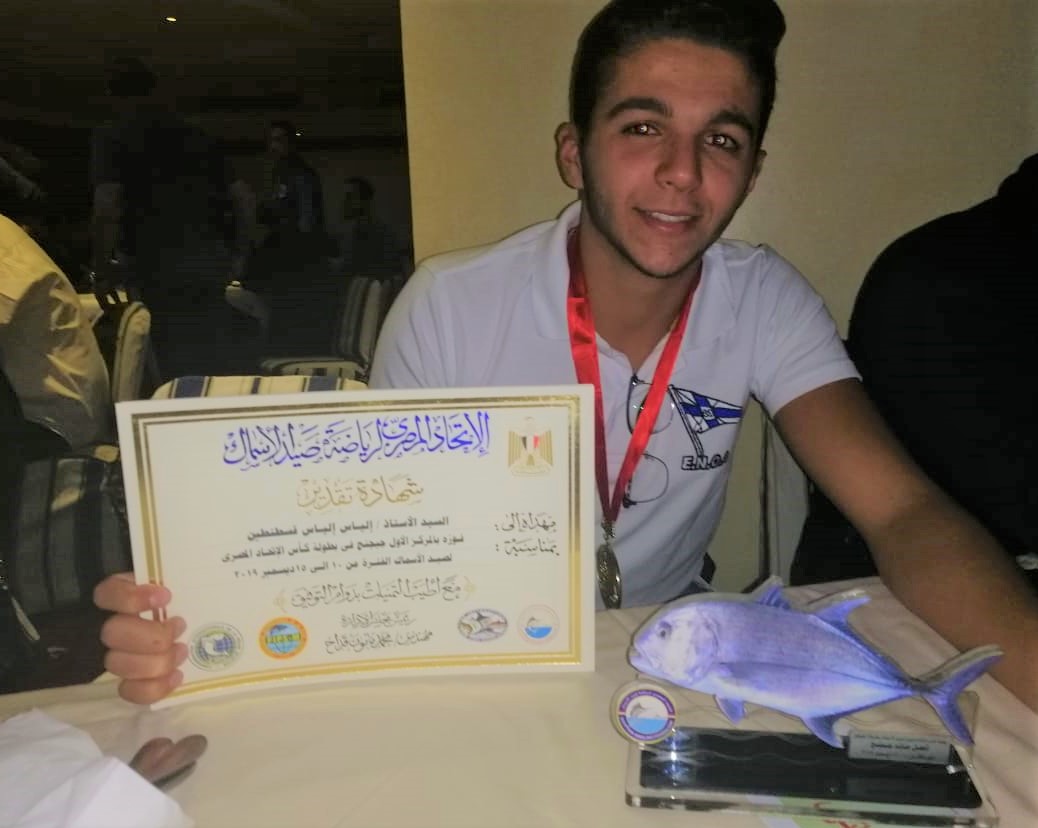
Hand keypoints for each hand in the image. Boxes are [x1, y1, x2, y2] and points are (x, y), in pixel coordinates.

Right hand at [94, 573, 187, 703]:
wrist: (197, 625)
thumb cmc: (190, 598)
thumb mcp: (186, 583)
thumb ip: (181, 580)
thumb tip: (193, 580)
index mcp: (125, 594)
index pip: (107, 593)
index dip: (131, 597)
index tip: (166, 596)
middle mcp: (116, 623)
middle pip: (112, 633)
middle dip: (151, 636)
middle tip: (180, 627)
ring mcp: (119, 653)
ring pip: (118, 663)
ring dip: (155, 662)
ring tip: (182, 651)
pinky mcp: (130, 680)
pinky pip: (129, 691)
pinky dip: (154, 687)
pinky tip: (177, 676)